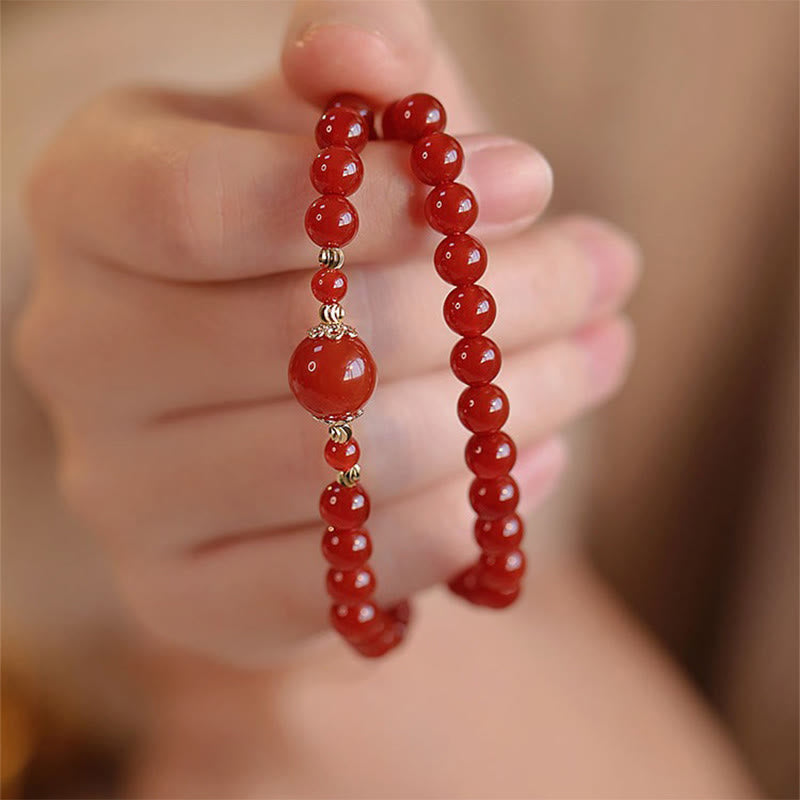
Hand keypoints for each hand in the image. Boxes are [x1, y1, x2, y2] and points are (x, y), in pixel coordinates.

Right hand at [15, 0, 638, 665]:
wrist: (279, 377)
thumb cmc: (319, 227)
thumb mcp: (332, 120)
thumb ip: (355, 50)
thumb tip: (358, 51)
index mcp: (92, 207)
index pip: (204, 207)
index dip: (386, 198)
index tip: (530, 181)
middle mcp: (82, 354)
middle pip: (300, 342)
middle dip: (490, 307)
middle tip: (601, 273)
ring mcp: (124, 490)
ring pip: (337, 466)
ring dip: (500, 414)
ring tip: (591, 360)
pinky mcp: (186, 591)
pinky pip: (339, 581)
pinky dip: (456, 526)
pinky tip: (527, 466)